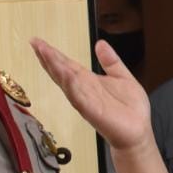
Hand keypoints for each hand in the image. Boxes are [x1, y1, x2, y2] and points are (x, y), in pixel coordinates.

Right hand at [31, 37, 152, 152]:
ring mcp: (85, 100)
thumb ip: (111, 61)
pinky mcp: (92, 111)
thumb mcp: (122, 77)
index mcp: (89, 81)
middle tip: (35, 42)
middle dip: (48, 57)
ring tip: (44, 52)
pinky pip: (79, 97)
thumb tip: (100, 43)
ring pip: (67, 82)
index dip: (52, 54)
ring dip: (55, 68)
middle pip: (61, 71)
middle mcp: (83, 90)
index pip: (67, 65)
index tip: (38, 41)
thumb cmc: (130, 109)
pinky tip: (65, 74)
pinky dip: (72, 86)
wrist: (138, 132)